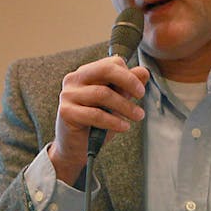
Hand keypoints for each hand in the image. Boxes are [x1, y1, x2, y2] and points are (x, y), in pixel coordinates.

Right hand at [48, 56, 148, 184]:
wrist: (75, 147)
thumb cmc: (96, 123)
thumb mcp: (115, 102)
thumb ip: (127, 87)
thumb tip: (144, 72)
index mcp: (85, 73)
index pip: (110, 63)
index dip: (128, 74)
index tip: (140, 90)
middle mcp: (74, 79)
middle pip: (105, 70)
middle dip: (128, 81)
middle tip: (141, 95)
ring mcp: (68, 95)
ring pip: (102, 94)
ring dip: (125, 105)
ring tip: (137, 116)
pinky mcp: (66, 112)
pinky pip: (95, 114)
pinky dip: (113, 121)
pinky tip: (124, 127)